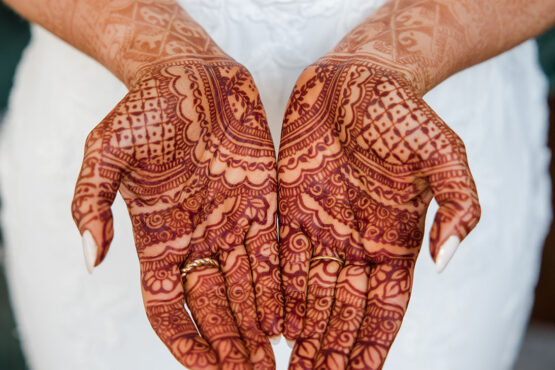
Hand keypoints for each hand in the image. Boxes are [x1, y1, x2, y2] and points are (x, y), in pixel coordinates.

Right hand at [71, 56, 281, 368]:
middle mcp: (197, 237)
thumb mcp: (105, 150)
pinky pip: (273, 252)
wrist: (189, 73)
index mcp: (157, 236)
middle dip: (229, 345)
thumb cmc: (145, 108)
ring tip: (273, 360)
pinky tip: (291, 316)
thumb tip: (89, 258)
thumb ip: (90, 203)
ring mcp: (231, 222)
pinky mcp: (263, 202)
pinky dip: (280, 286)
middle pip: (213, 306)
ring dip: (257, 326)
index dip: (185, 341)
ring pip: (246, 288)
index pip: (168, 306)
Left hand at [278, 56, 479, 368]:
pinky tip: (271, 324)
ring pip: (310, 295)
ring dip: (302, 334)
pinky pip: (281, 259)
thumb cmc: (404, 114)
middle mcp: (356, 243)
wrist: (358, 79)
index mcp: (396, 240)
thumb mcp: (445, 156)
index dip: (372, 345)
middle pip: (343, 312)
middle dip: (331, 351)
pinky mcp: (290, 209)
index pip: (384, 309)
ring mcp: (321, 228)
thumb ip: (458, 208)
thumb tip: (448, 262)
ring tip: (289, 368)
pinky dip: (278, 294)